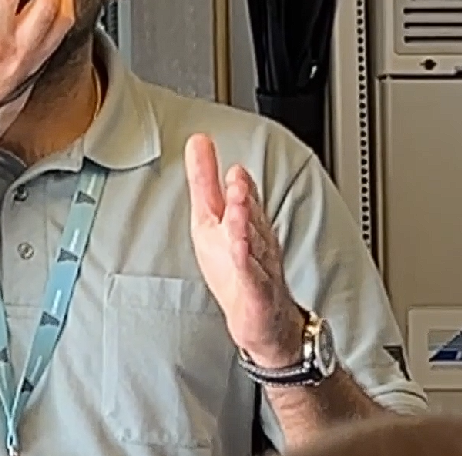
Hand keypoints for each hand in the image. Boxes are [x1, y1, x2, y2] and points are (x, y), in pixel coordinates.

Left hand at [185, 134, 305, 368]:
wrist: (265, 321)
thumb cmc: (238, 268)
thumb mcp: (212, 219)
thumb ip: (205, 182)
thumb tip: (197, 141)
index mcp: (242, 222)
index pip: (239, 195)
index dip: (232, 176)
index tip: (211, 147)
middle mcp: (254, 240)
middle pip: (249, 215)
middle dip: (243, 194)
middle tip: (235, 173)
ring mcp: (258, 266)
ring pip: (252, 242)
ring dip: (246, 221)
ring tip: (238, 201)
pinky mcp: (256, 292)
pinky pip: (252, 275)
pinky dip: (247, 262)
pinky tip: (240, 248)